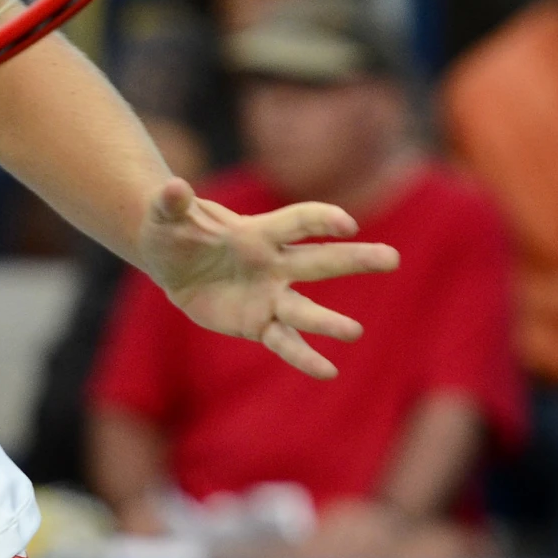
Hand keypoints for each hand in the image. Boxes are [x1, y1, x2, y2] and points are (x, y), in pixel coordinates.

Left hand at [137, 178, 398, 378]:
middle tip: (392, 259)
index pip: (298, 222)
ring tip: (355, 332)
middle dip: (355, 259)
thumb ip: (171, 202)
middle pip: (320, 260)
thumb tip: (173, 186)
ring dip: (327, 321)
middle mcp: (274, 264)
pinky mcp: (260, 323)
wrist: (171, 261)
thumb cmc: (173, 230)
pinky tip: (327, 371)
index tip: (348, 224)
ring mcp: (271, 295)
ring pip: (305, 309)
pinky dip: (304, 357)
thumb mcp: (164, 214)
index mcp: (258, 232)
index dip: (321, 219)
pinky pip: (284, 341)